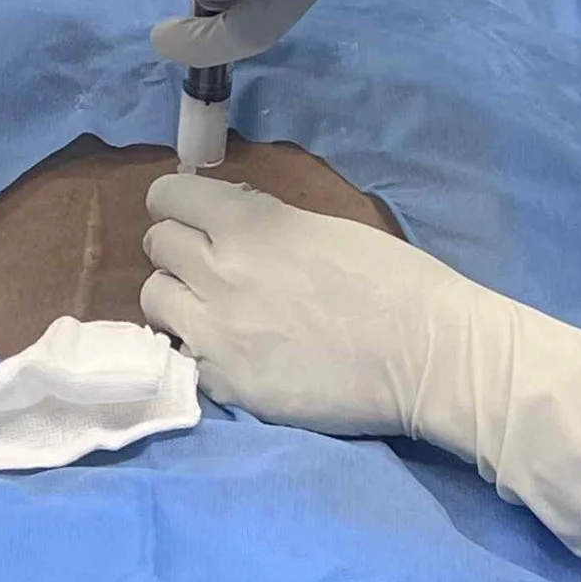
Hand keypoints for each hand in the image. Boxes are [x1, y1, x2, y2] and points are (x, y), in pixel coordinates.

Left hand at [141, 170, 580, 575]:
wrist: (424, 354)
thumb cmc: (391, 278)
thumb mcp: (323, 226)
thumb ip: (264, 221)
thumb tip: (227, 219)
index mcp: (249, 224)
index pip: (169, 195)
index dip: (178, 199)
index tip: (191, 210)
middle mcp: (219, 273)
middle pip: (156, 245)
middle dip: (177, 245)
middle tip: (206, 258)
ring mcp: (216, 335)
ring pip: (155, 301)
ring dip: (178, 296)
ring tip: (213, 306)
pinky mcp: (227, 386)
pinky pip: (184, 357)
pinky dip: (200, 350)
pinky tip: (234, 350)